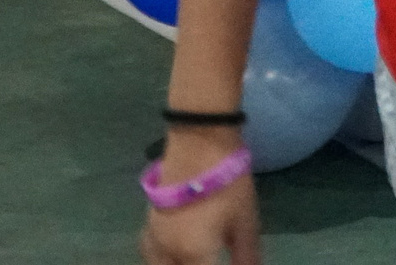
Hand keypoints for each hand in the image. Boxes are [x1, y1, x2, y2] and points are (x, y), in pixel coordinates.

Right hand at [138, 131, 261, 264]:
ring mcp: (154, 234)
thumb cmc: (228, 184)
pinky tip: (172, 250)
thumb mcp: (245, 222)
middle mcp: (167, 250)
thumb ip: (245, 256)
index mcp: (192, 255)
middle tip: (209, 258)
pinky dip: (159, 258)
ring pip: (157, 264)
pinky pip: (149, 251)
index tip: (225, 261)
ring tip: (191, 259)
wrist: (199, 142)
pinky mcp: (149, 218)